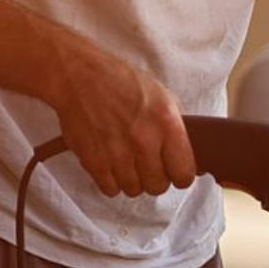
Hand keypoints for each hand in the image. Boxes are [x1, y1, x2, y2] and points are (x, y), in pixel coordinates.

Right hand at [48, 60, 195, 196]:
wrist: (79, 77)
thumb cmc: (123, 83)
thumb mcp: (163, 97)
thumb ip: (177, 128)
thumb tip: (189, 158)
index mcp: (167, 125)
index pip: (184, 174)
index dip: (180, 175)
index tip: (174, 170)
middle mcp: (144, 142)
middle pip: (158, 186)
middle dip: (155, 178)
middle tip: (148, 165)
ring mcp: (117, 154)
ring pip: (134, 190)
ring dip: (132, 180)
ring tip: (127, 162)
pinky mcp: (93, 161)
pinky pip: (110, 189)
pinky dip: (111, 181)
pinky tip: (111, 164)